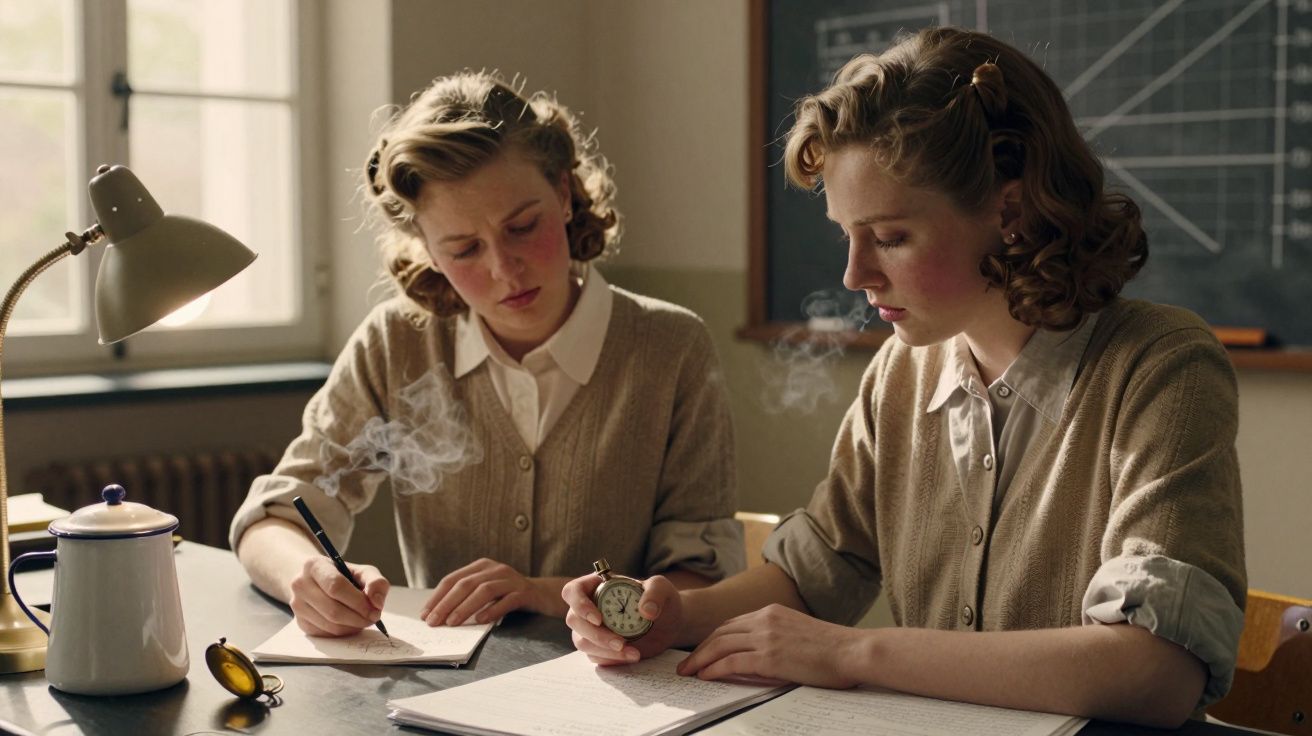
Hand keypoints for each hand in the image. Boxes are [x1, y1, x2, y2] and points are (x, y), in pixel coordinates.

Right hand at [288, 556, 388, 636]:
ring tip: (364, 620)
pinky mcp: (300, 622)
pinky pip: (325, 634)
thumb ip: (375, 582)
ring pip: (330, 625)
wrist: (316, 581)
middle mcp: (300, 585)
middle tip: (373, 618)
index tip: (375, 610)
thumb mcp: (361, 571)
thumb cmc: (343, 575)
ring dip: (353, 627)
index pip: (336, 587)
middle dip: (358, 618)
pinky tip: (351, 623)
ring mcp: (297, 605)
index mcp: (314, 566)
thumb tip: (377, 603)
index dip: (358, 602)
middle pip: (333, 609)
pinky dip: (343, 632)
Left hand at [420, 558, 560, 625]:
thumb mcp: (487, 592)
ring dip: (465, 607)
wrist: (545, 595)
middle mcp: (495, 569)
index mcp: (481, 566)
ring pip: (484, 590)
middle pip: (466, 584)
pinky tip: (481, 621)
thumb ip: (467, 598)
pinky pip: (507, 601)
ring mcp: (511, 579)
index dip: (437, 597)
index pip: (453, 579)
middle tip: (434, 621)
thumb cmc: (509, 596)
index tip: (425, 615)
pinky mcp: (525, 592)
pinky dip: (493, 610)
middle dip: (447, 603)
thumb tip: (438, 616)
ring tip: (453, 623)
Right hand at [562, 572, 682, 664]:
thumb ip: (655, 592)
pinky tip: (631, 656)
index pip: (572, 591)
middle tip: (621, 642)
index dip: (579, 605)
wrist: (669, 624)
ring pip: (581, 642)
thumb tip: (645, 610)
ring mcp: (591, 628)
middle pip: (574, 620)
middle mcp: (589, 606)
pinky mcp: (599, 647)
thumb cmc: (661, 600)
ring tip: (633, 653)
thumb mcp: (662, 588)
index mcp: (596, 585)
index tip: (599, 619)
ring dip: (604, 650)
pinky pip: (594, 656)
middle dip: (596, 635)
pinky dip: (611, 659)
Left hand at [675, 604, 862, 688]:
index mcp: (771, 612)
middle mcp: (765, 619)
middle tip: (686, 664)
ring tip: (688, 673)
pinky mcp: (770, 656)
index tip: (702, 651)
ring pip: (720, 646)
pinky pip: (731, 662)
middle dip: (700, 649)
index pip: (731, 624)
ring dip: (700, 660)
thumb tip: (758, 653)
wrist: (853, 650)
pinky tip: (705, 677)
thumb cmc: (833, 648)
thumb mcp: (797, 632)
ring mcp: (766, 637)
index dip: (712, 639)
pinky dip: (714, 669)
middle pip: (720, 633)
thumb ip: (776, 636)